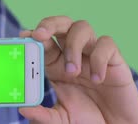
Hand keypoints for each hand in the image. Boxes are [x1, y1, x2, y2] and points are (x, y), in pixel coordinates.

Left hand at [18, 16, 137, 123]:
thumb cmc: (87, 118)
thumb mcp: (60, 119)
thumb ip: (43, 116)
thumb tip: (23, 109)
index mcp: (56, 64)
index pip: (43, 41)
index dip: (34, 34)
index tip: (25, 35)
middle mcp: (73, 54)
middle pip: (61, 24)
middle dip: (49, 24)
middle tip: (40, 35)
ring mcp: (92, 54)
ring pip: (82, 27)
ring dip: (73, 46)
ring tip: (73, 71)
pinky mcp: (113, 60)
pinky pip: (106, 44)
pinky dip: (99, 58)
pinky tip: (97, 79)